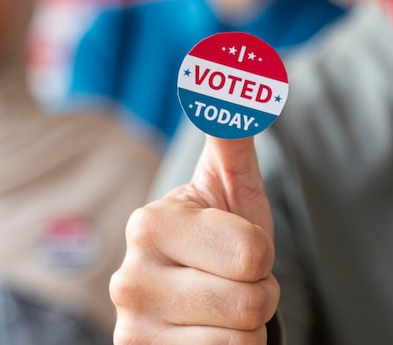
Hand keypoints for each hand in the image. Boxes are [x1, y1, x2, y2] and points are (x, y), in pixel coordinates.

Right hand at [111, 135, 278, 343]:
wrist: (198, 302)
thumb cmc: (223, 237)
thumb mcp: (233, 184)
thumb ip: (233, 133)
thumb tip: (230, 75)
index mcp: (151, 223)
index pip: (254, 255)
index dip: (263, 255)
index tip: (237, 250)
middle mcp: (129, 278)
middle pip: (250, 302)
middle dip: (259, 294)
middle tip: (233, 283)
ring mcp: (132, 328)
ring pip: (241, 340)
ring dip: (248, 329)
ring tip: (222, 311)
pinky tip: (207, 338)